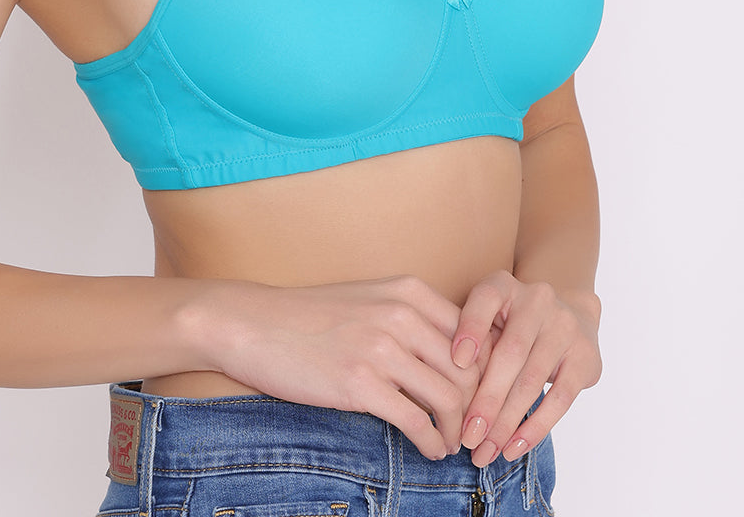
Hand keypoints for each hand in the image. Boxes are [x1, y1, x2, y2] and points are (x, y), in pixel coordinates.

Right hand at [195, 273, 494, 460]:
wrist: (255, 324)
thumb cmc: (313, 316)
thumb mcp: (371, 300)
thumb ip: (413, 319)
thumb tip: (457, 357)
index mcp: (410, 292)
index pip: (475, 336)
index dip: (487, 374)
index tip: (484, 398)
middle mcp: (401, 315)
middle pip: (470, 370)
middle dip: (479, 407)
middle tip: (474, 430)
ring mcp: (381, 348)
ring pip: (449, 398)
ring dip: (457, 430)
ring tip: (451, 443)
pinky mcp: (360, 383)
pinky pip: (417, 421)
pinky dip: (432, 443)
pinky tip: (429, 450)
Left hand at [447, 270, 602, 466]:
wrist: (571, 315)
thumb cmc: (511, 325)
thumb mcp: (487, 321)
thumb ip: (467, 343)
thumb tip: (438, 394)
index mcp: (504, 285)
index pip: (486, 298)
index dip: (470, 328)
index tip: (456, 363)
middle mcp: (537, 299)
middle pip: (510, 352)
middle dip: (486, 400)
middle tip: (466, 438)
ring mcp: (565, 326)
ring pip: (532, 379)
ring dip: (506, 422)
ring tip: (485, 452)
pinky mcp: (585, 356)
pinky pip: (561, 398)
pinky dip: (535, 427)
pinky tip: (514, 447)